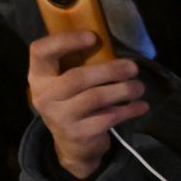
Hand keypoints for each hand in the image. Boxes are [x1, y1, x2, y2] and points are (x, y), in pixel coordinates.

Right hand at [28, 33, 146, 179]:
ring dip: (123, 90)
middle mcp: (44, 96)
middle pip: (77, 78)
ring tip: (139, 87)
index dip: (65, 41)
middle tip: (133, 67)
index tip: (93, 37)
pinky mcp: (78, 134)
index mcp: (39, 75)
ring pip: (95, 98)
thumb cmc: (73, 100)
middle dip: (110, 71)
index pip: (40, 51)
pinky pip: (107, 118)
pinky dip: (128, 110)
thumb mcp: (66, 80)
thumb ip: (79, 62)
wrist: (72, 143)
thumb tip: (111, 42)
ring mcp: (60, 117)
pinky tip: (141, 105)